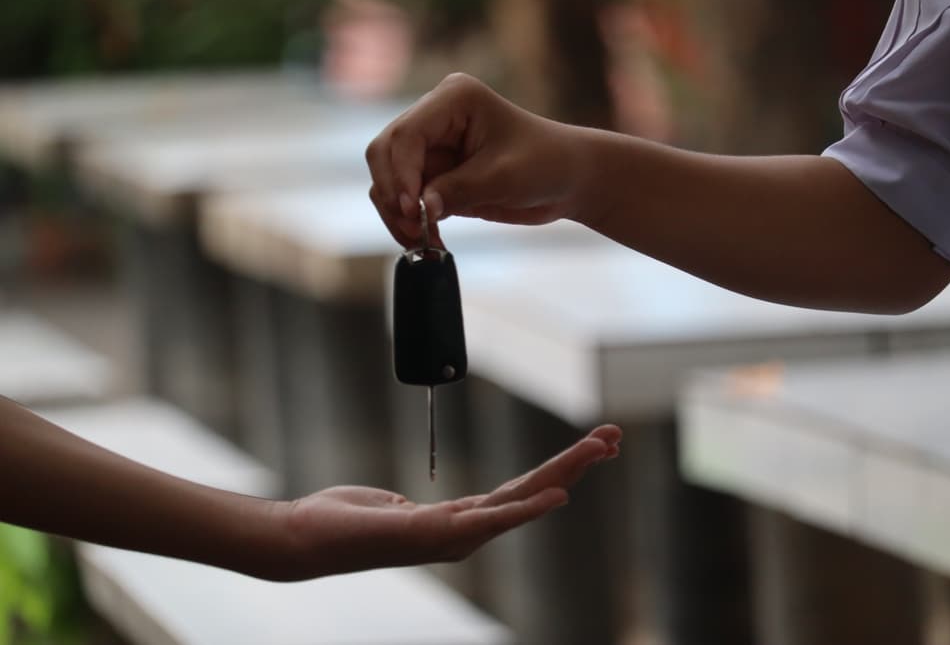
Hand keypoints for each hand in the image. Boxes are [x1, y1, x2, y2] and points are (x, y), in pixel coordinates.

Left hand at [279, 425, 620, 577]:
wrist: (306, 539)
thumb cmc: (343, 522)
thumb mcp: (388, 507)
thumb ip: (409, 508)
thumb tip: (408, 505)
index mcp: (457, 523)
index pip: (519, 493)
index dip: (556, 472)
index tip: (587, 449)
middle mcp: (465, 534)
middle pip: (533, 493)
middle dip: (576, 465)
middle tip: (614, 438)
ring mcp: (455, 537)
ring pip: (523, 500)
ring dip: (565, 473)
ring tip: (600, 449)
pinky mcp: (439, 535)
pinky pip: (493, 518)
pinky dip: (530, 507)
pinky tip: (558, 496)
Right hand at [365, 73, 584, 247]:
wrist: (567, 180)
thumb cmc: (546, 164)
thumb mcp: (504, 177)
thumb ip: (458, 190)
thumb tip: (419, 209)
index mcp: (453, 99)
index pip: (407, 134)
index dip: (401, 173)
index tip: (412, 209)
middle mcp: (435, 116)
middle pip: (385, 152)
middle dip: (393, 193)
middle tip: (413, 229)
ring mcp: (432, 146)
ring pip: (387, 178)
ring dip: (396, 212)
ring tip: (421, 241)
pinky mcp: (435, 174)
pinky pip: (404, 198)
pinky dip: (408, 221)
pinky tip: (428, 240)